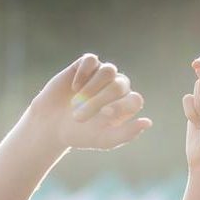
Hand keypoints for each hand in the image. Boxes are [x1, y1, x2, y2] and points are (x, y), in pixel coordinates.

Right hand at [30, 53, 151, 150]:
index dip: (121, 106)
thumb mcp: (103, 140)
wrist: (51, 125)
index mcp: (125, 105)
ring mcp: (101, 75)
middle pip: (119, 85)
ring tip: (76, 103)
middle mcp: (117, 88)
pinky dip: (83, 74)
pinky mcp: (85, 65)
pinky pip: (91, 60)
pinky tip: (74, 88)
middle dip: (99, 101)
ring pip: (108, 70)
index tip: (104, 115)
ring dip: (92, 88)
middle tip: (79, 116)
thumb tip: (148, 122)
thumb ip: (126, 134)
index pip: (135, 100)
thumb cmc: (80, 134)